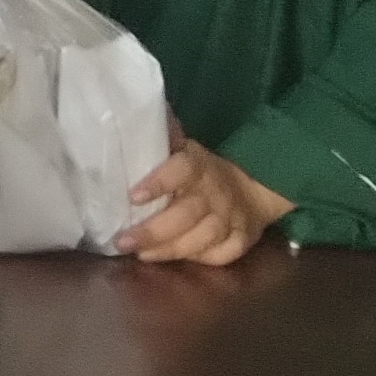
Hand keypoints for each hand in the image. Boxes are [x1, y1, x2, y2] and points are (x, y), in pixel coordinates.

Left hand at [115, 135, 293, 264]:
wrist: (253, 187)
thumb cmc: (201, 170)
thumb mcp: (183, 150)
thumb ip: (161, 140)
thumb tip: (130, 114)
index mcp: (198, 165)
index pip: (180, 170)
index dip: (158, 183)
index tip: (132, 196)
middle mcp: (216, 192)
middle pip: (186, 214)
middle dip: (153, 231)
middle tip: (122, 241)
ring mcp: (231, 218)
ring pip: (201, 238)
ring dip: (168, 250)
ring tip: (139, 255)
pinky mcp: (241, 240)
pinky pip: (219, 255)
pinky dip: (196, 260)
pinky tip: (171, 260)